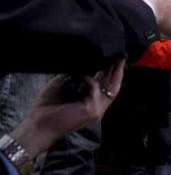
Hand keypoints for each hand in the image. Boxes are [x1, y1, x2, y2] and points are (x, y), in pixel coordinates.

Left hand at [9, 59, 124, 158]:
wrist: (38, 125)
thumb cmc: (46, 109)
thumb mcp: (62, 86)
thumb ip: (75, 75)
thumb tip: (84, 62)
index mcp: (90, 103)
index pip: (107, 87)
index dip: (112, 74)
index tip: (114, 60)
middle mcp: (96, 108)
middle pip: (113, 87)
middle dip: (118, 71)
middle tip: (121, 57)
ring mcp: (96, 110)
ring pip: (112, 89)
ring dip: (114, 72)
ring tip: (117, 60)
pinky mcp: (92, 110)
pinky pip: (96, 89)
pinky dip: (90, 79)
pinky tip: (83, 74)